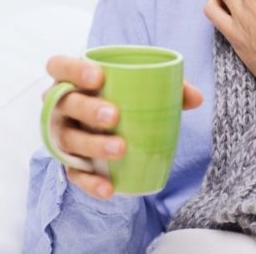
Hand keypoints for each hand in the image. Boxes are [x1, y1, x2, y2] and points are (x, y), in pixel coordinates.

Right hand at [43, 55, 203, 199]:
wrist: (112, 124)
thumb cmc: (124, 96)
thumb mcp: (142, 86)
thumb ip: (169, 86)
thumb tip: (196, 98)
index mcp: (71, 77)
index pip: (59, 66)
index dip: (73, 69)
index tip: (99, 76)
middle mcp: (59, 105)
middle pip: (64, 103)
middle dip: (87, 109)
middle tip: (114, 116)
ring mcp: (61, 134)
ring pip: (69, 139)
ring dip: (92, 145)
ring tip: (120, 149)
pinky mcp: (69, 162)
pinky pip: (75, 174)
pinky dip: (90, 183)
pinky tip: (109, 188)